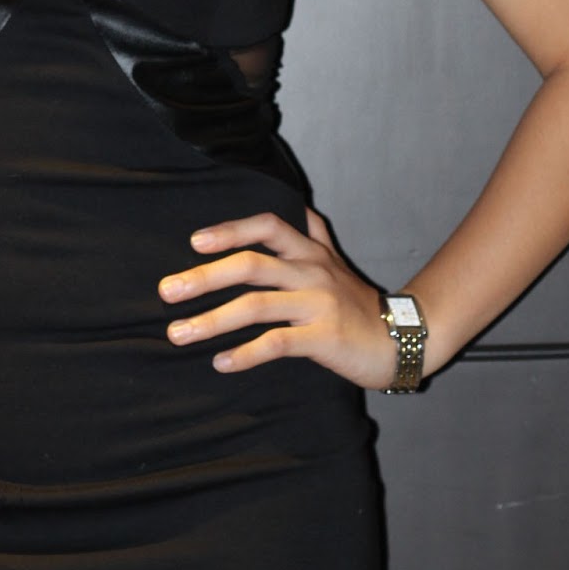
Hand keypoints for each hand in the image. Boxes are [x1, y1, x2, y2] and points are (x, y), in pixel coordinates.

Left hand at [158, 208, 397, 388]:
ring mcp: (318, 303)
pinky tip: (220, 363)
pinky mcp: (324, 337)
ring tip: (179, 333)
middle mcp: (311, 271)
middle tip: (168, 291)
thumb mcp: (337, 261)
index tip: (195, 242)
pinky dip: (244, 353)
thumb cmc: (359, 302)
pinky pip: (276, 343)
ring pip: (256, 305)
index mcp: (310, 252)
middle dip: (204, 276)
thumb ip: (315, 234)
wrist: (401, 338)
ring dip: (212, 320)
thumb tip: (300, 206)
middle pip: (251, 265)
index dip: (231, 229)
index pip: (268, 226)